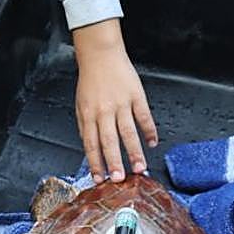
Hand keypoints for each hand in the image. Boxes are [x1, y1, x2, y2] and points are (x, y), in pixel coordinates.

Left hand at [73, 19, 157, 183]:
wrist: (101, 55)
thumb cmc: (91, 80)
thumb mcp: (80, 104)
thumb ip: (85, 126)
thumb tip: (90, 147)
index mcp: (88, 114)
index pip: (91, 144)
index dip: (95, 162)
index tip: (100, 178)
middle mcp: (104, 111)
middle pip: (109, 141)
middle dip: (114, 162)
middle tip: (120, 179)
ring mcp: (121, 103)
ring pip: (128, 132)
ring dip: (135, 151)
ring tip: (140, 167)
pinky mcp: (136, 96)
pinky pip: (144, 117)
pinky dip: (149, 131)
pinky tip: (152, 143)